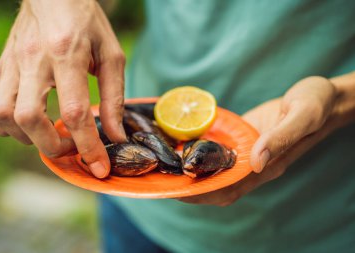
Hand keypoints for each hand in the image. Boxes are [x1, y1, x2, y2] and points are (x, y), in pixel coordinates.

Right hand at [0, 0, 125, 177]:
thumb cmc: (88, 23)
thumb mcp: (112, 57)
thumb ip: (114, 99)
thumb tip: (115, 137)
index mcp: (67, 54)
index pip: (74, 111)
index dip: (88, 146)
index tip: (99, 167)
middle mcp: (33, 60)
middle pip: (29, 118)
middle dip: (52, 146)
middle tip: (72, 145)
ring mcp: (11, 64)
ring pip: (2, 116)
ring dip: (27, 137)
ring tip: (51, 133)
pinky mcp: (1, 68)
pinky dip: (6, 126)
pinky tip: (29, 122)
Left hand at [179, 76, 339, 205]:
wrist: (322, 97)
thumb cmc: (316, 104)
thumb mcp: (302, 115)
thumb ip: (281, 137)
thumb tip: (256, 162)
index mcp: (267, 165)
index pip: (229, 188)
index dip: (202, 193)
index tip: (175, 191)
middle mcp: (254, 164)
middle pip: (217, 185)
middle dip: (189, 187)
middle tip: (162, 178)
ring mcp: (248, 152)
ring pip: (216, 170)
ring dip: (192, 171)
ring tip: (165, 165)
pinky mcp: (245, 139)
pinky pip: (220, 151)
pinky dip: (201, 152)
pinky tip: (183, 144)